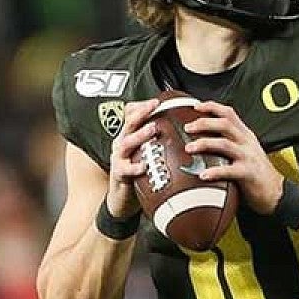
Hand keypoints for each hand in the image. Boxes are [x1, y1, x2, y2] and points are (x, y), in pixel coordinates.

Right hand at [106, 98, 159, 217]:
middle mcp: (121, 144)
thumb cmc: (137, 173)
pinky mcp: (119, 175)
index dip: (142, 106)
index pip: (131, 115)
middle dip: (141, 113)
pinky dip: (135, 167)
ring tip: (152, 129)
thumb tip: (180, 128)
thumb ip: (156, 140)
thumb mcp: (145, 152)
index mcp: (128, 136)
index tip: (157, 100)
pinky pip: (126, 170)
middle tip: (154, 105)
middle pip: (128, 124)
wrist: (122, 198)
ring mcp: (118, 159)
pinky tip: (144, 166)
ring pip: (127, 143)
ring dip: (140, 135)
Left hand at [184, 101, 284, 213]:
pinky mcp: (248, 174)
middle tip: (188, 128)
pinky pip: (229, 170)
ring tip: (189, 148)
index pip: (229, 113)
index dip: (212, 107)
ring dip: (204, 144)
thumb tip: (203, 139)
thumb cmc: (257, 174)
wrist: (276, 193)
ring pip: (224, 144)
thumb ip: (229, 143)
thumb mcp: (246, 151)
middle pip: (225, 124)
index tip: (196, 106)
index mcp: (245, 135)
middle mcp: (246, 143)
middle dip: (204, 123)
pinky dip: (215, 172)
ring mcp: (248, 157)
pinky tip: (203, 175)